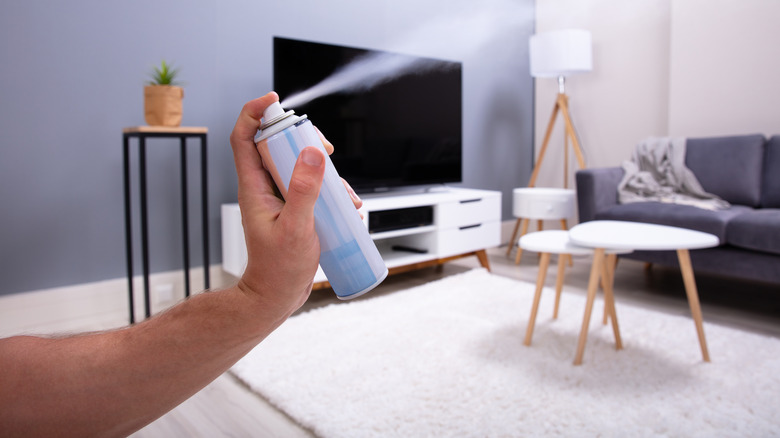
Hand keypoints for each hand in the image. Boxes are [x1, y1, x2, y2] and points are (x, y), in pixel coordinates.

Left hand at [228, 92, 359, 317]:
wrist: (277, 296)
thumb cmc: (278, 268)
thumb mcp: (295, 227)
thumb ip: (303, 190)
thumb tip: (311, 152)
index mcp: (254, 186)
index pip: (244, 137)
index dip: (254, 112)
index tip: (276, 99)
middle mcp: (264, 188)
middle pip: (278, 145)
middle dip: (303, 140)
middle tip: (326, 149)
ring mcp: (279, 199)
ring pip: (299, 166)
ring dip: (325, 172)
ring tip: (344, 193)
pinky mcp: (294, 210)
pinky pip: (312, 187)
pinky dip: (331, 191)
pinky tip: (348, 208)